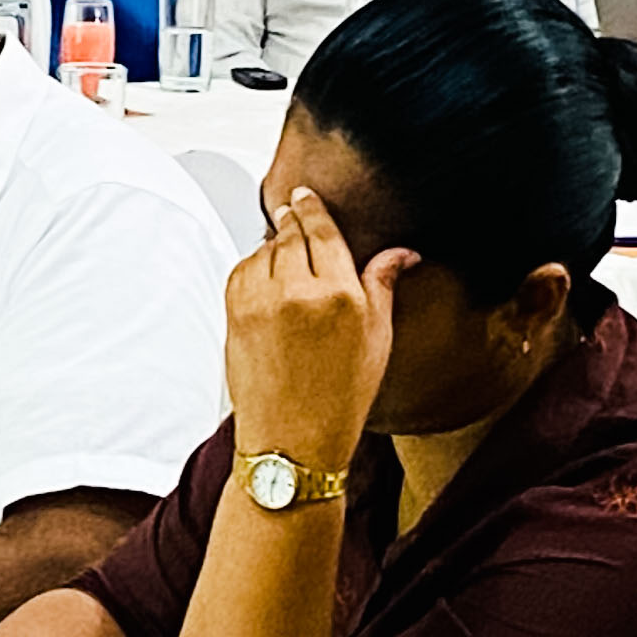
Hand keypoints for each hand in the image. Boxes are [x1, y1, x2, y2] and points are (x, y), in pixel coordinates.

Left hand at [222, 188, 415, 473]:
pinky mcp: (234, 314)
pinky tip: (265, 276)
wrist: (292, 442)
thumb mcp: (377, 340)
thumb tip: (403, 252)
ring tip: (282, 248)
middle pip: (290, 233)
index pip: (323, 231)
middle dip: (291, 219)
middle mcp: (297, 292)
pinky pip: (241, 270)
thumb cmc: (341, 398)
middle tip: (292, 208)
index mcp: (340, 295)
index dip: (312, 208)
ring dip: (271, 244)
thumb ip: (382, 285)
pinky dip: (251, 266)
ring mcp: (260, 302)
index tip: (306, 194)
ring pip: (263, 249)